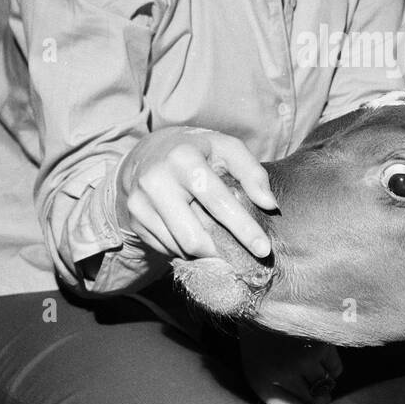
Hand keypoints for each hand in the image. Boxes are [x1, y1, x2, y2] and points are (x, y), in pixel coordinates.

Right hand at [116, 127, 276, 260]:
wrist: (146, 153)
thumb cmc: (197, 151)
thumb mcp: (227, 148)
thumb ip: (252, 173)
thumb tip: (269, 205)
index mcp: (183, 159)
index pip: (218, 201)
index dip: (243, 228)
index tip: (264, 248)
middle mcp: (157, 181)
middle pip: (194, 237)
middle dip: (221, 251)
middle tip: (240, 254)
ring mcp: (140, 203)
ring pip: (180, 248)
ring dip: (204, 251)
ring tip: (216, 239)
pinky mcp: (135, 220)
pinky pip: (166, 249)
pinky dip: (186, 248)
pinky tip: (193, 233)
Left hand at [238, 325, 341, 403]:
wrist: (263, 300)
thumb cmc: (261, 342)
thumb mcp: (256, 371)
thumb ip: (278, 397)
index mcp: (263, 383)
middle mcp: (283, 374)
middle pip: (316, 403)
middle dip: (317, 397)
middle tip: (310, 384)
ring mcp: (303, 359)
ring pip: (327, 385)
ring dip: (323, 379)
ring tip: (310, 363)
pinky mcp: (320, 344)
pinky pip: (336, 369)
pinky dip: (331, 366)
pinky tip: (319, 354)